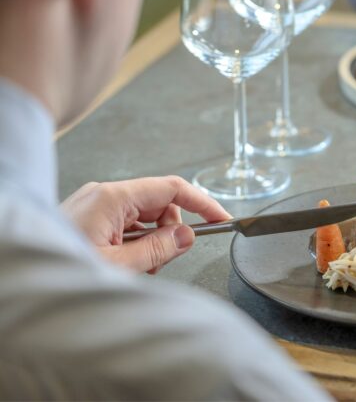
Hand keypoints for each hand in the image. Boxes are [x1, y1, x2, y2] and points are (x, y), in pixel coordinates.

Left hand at [62, 176, 230, 273]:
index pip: (172, 189)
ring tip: (136, 269)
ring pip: (144, 218)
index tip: (221, 218)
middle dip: (169, 233)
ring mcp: (95, 206)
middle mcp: (104, 196)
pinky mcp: (89, 218)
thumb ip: (159, 248)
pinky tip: (126, 265)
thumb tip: (187, 236)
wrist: (20, 280)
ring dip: (150, 243)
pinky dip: (135, 244)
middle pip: (159, 205)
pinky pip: (126, 226)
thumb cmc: (61, 270)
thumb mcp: (120, 265)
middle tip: (160, 261)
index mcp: (113, 198)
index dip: (202, 203)